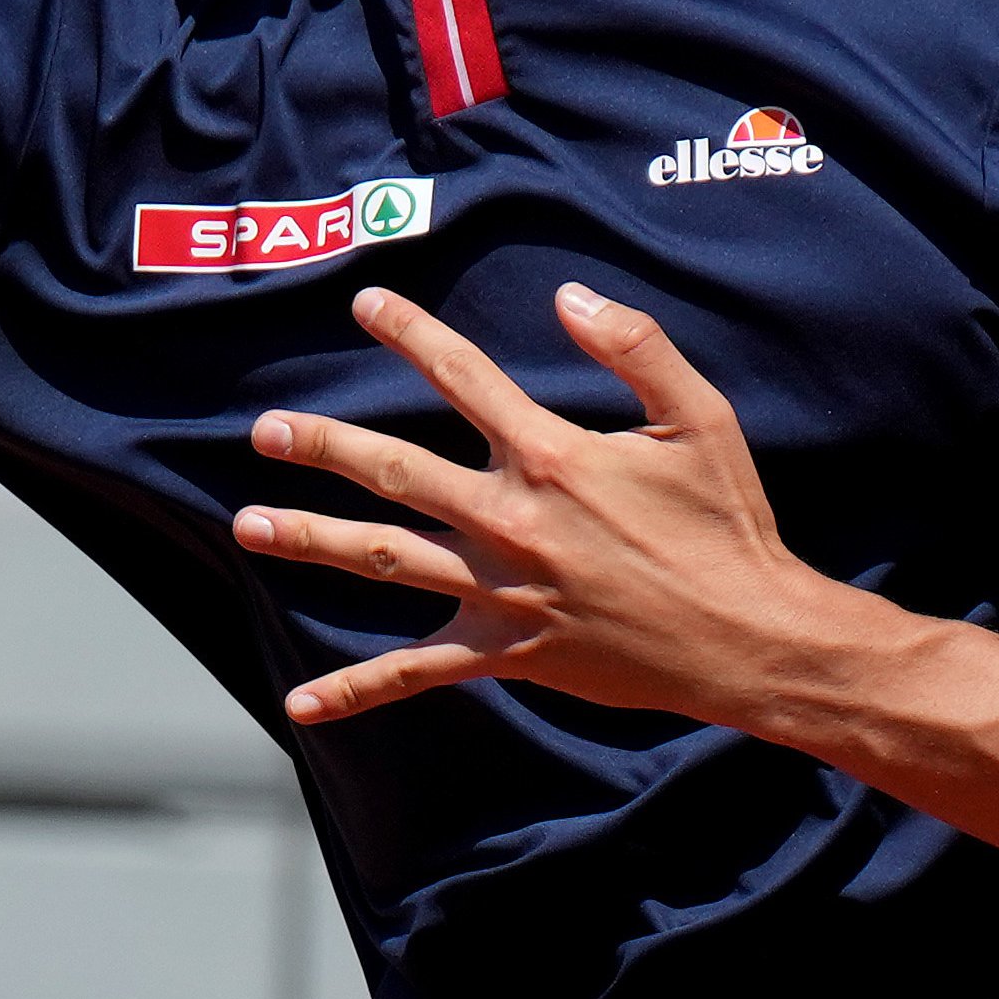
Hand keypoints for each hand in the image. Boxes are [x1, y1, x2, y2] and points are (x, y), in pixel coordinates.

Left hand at [232, 284, 884, 726]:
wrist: (750, 639)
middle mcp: (512, 521)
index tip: (365, 304)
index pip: (463, 380)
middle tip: (266, 431)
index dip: (412, 335)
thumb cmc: (729, 527)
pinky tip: (301, 702)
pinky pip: (418, 672)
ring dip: (312, 540)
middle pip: (395, 472)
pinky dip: (358, 688)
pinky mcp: (507, 650)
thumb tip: (570, 296)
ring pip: (386, 559)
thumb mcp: (702, 420)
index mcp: (552, 458)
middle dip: (323, 447)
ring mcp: (502, 590)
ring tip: (248, 526)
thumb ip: (637, 349)